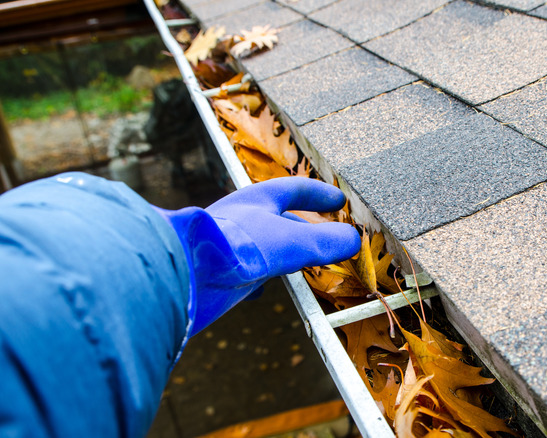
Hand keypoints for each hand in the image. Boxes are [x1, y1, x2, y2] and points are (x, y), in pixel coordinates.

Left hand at [156, 177, 359, 333]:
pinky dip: (259, 278)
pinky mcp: (219, 272)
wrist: (183, 274)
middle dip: (304, 226)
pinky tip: (261, 290)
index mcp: (258, 200)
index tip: (339, 200)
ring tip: (302, 264)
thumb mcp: (291, 241)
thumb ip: (324, 242)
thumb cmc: (234, 245)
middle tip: (327, 235)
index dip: (319, 194)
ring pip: (264, 246)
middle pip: (280, 218)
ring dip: (284, 253)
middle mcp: (242, 219)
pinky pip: (244, 271)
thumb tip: (354, 240)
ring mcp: (230, 245)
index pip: (294, 189)